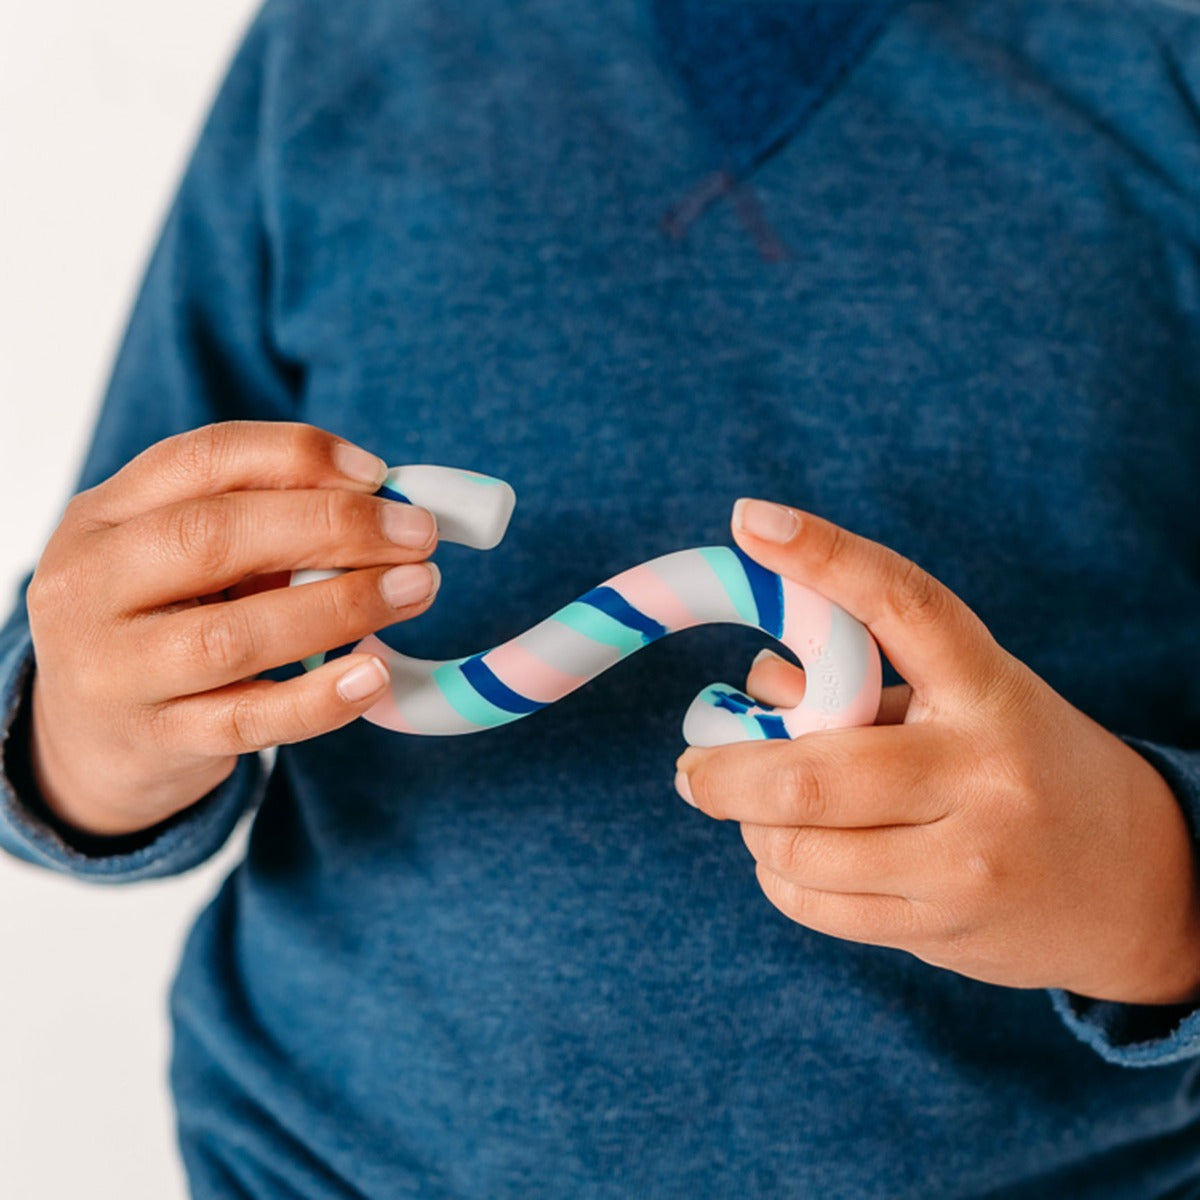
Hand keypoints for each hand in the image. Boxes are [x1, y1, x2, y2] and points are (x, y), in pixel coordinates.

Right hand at [26, 422, 439, 837]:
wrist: (79, 740)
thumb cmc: (155, 623)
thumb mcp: (177, 559)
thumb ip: (261, 524)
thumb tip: (383, 507)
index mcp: (102, 516)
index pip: (201, 459)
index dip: (297, 457)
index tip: (378, 474)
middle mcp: (89, 586)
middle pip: (213, 538)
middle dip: (333, 527)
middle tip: (418, 535)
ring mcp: (112, 671)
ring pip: (232, 636)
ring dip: (341, 607)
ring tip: (417, 590)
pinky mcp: (153, 740)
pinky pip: (247, 722)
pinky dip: (319, 699)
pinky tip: (375, 676)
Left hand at [675, 498, 1199, 1005]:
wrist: (1143, 886)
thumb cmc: (1025, 768)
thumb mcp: (963, 703)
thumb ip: (860, 685)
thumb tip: (753, 686)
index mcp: (988, 690)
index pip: (903, 605)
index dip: (822, 556)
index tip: (751, 519)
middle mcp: (979, 774)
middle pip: (806, 774)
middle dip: (720, 773)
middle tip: (691, 769)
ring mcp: (963, 862)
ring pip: (794, 846)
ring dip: (751, 825)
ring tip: (761, 811)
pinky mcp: (941, 929)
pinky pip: (811, 904)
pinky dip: (777, 874)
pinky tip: (794, 855)